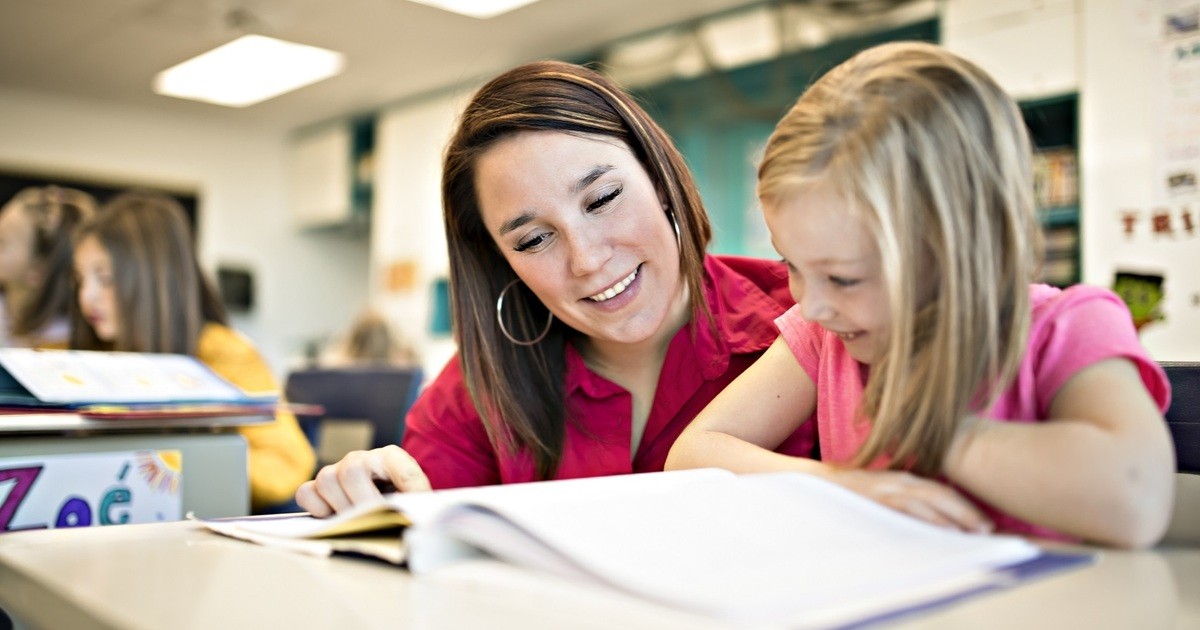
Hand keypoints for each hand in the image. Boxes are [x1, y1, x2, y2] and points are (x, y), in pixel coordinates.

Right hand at [295, 445, 431, 516]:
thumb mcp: (414, 494)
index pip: (402, 468)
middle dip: (363, 503)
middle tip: (373, 519)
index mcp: (391, 458)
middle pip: (352, 471)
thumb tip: (418, 520)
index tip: (418, 505)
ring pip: (326, 479)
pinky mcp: (318, 486)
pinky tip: (332, 517)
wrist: (381, 491)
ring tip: (354, 520)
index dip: (411, 488)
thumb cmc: (397, 493)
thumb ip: (417, 502)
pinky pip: (306, 492)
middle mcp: (360, 458)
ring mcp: (336, 470)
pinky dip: (316, 508)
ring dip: (340, 507)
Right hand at [826, 469, 992, 533]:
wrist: (814, 482)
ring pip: (929, 500)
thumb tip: (926, 521)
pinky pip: (908, 508)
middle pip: (942, 493)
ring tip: (974, 533)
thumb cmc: (847, 493)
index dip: (964, 505)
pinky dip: (927, 518)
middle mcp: (899, 480)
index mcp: (902, 478)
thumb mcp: (879, 492)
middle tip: (988, 529)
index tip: (984, 522)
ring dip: (954, 516)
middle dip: (967, 512)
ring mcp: (888, 488)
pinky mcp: (876, 498)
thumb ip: (902, 500)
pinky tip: (942, 529)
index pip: (941, 490)